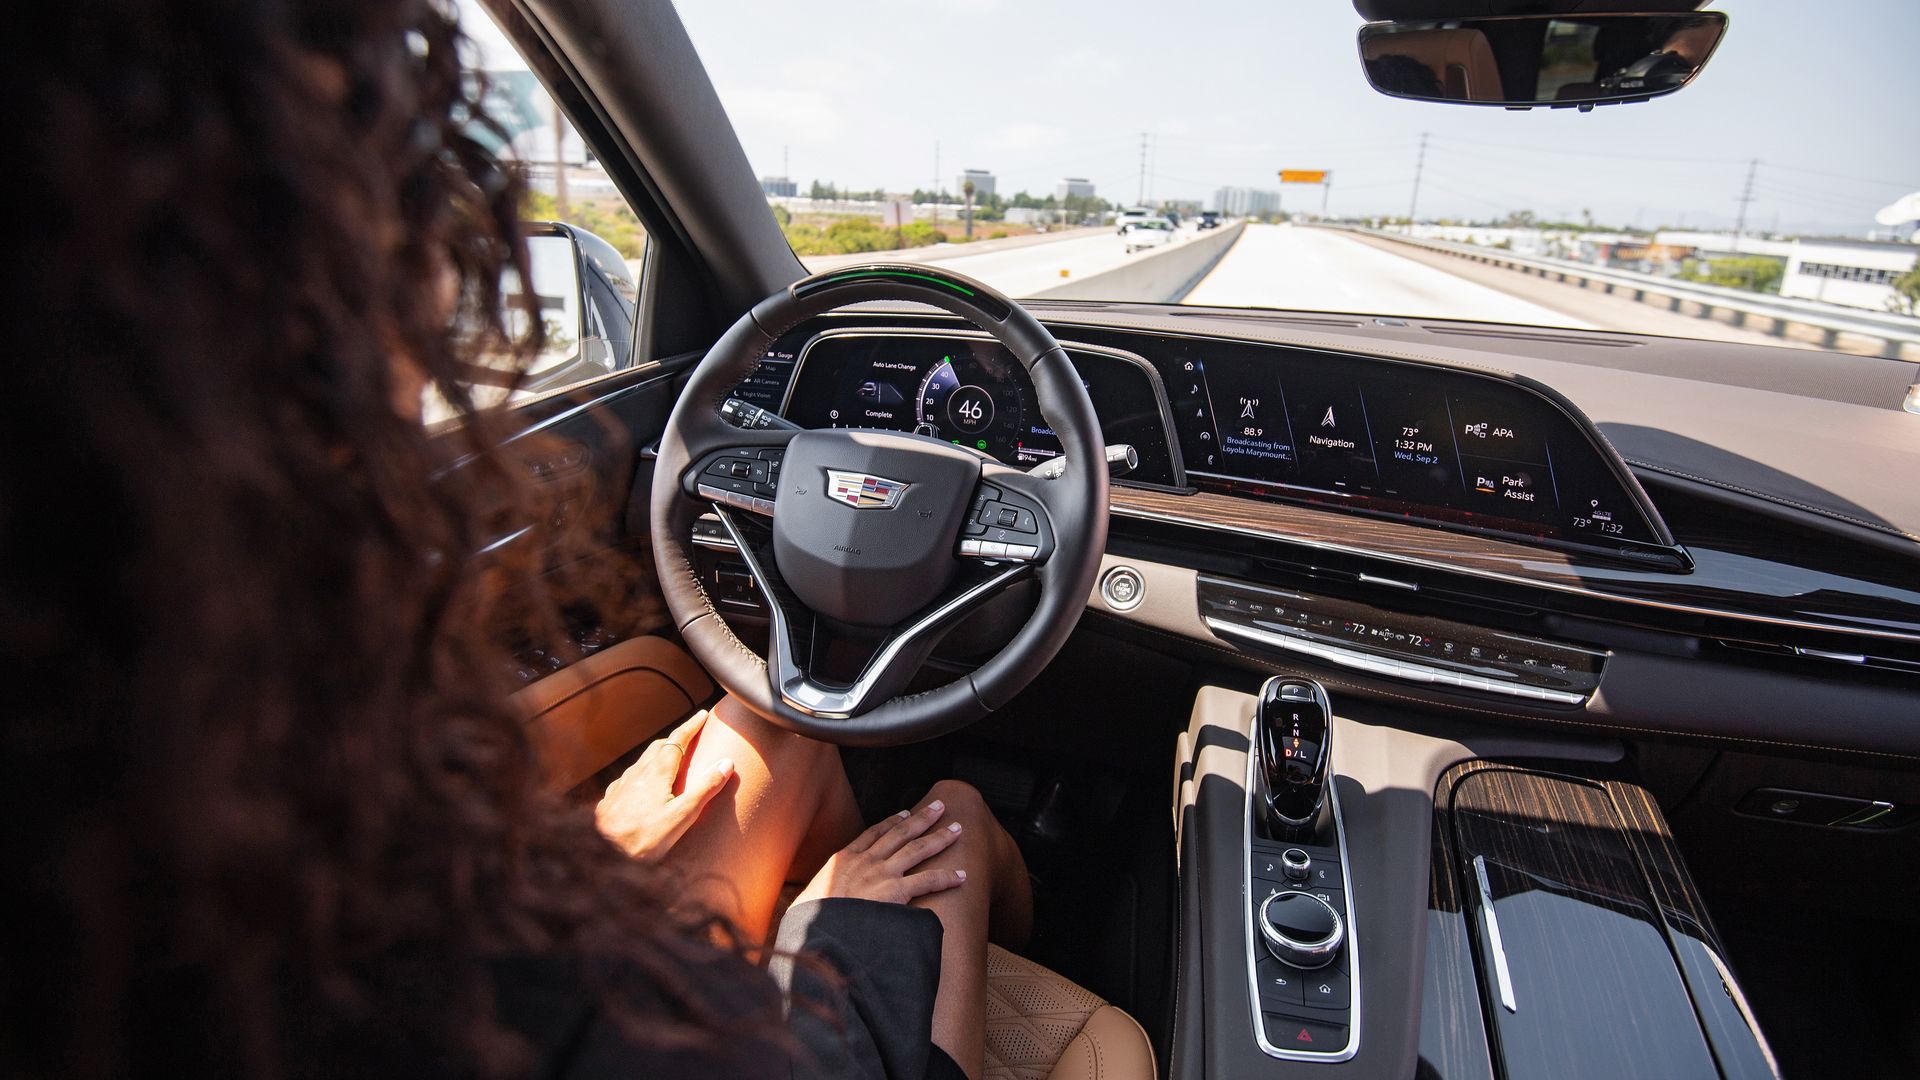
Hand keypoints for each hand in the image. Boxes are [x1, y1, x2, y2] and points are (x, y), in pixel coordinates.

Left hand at [596, 711, 734, 861]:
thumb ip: (704, 789)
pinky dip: (641, 774)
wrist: (603, 859)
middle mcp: (636, 774)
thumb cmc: (644, 840)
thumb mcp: (682, 817)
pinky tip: (641, 787)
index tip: (702, 714)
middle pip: (658, 748)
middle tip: (690, 737)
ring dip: (658, 756)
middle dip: (676, 739)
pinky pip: (627, 779)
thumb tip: (726, 763)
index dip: (691, 726)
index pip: (677, 741)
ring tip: (669, 761)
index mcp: (656, 774)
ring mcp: (619, 787)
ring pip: (641, 763)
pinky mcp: (609, 801)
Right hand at [793, 798, 966, 906]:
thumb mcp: (808, 899)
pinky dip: (947, 877)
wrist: (819, 931)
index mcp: (845, 859)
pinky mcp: (896, 892)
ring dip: (940, 837)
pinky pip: (928, 880)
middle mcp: (866, 861)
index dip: (891, 822)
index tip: (904, 813)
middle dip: (922, 818)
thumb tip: (814, 905)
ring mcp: (882, 874)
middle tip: (940, 807)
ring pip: (918, 849)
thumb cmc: (810, 920)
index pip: (873, 834)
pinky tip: (961, 875)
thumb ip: (818, 895)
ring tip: (958, 829)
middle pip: (900, 833)